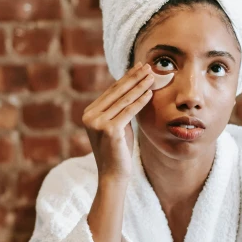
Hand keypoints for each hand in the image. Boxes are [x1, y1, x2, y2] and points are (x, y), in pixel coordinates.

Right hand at [82, 62, 153, 181]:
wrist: (113, 175)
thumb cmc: (118, 151)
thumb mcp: (117, 125)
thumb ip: (119, 109)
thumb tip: (132, 88)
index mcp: (89, 113)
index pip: (112, 91)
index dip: (127, 78)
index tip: (139, 67)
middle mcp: (90, 116)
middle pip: (117, 92)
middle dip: (134, 78)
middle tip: (148, 66)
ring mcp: (98, 123)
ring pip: (124, 100)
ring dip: (140, 86)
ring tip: (152, 76)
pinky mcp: (109, 130)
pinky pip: (129, 112)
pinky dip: (141, 101)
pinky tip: (150, 93)